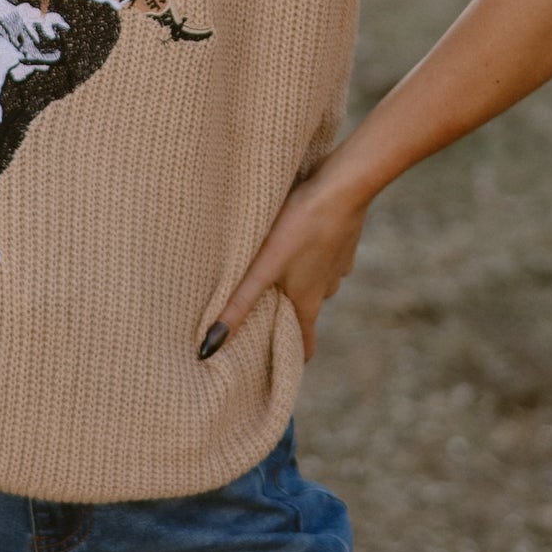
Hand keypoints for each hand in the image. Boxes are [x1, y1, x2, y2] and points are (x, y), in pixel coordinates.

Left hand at [198, 155, 369, 362]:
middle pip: (305, 310)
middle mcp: (327, 288)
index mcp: (309, 301)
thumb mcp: (263, 268)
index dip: (293, 356)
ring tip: (274, 269)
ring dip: (298, 280)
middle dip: (286, 313)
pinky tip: (297, 237)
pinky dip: (309, 253)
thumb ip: (237, 306)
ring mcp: (338, 263)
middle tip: (262, 309)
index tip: (279, 365)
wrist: (343, 186)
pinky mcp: (343, 239)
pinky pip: (323, 254)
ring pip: (315, 280)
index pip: (305, 344)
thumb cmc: (301, 227)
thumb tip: (208, 348)